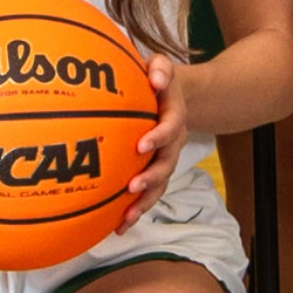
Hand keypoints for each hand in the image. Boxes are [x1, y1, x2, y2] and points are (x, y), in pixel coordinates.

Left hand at [117, 44, 196, 224]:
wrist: (173, 96)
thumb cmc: (157, 80)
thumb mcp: (161, 66)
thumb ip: (160, 68)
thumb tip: (156, 78)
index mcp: (174, 117)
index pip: (170, 128)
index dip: (158, 137)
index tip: (141, 145)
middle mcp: (173, 142)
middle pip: (167, 164)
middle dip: (151, 178)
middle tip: (133, 186)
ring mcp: (165, 159)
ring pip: (159, 185)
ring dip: (145, 202)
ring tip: (126, 217)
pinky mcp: (156, 172)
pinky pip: (149, 194)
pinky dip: (136, 210)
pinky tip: (118, 226)